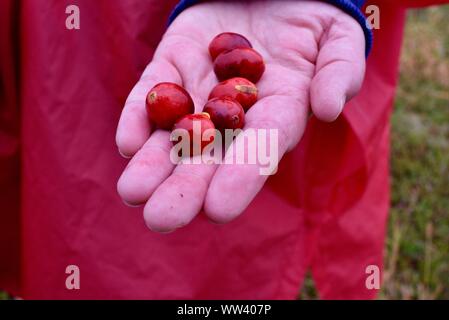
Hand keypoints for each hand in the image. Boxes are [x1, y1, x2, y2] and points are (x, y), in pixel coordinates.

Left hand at [116, 0, 365, 231]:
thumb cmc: (314, 22)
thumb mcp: (338, 40)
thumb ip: (339, 72)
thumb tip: (328, 107)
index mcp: (279, 113)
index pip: (260, 149)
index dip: (240, 178)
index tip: (218, 210)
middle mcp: (234, 114)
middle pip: (210, 155)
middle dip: (185, 187)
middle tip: (160, 220)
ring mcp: (200, 90)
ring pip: (174, 133)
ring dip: (152, 164)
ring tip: (132, 194)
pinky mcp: (173, 64)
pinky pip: (151, 91)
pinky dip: (138, 116)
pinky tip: (128, 142)